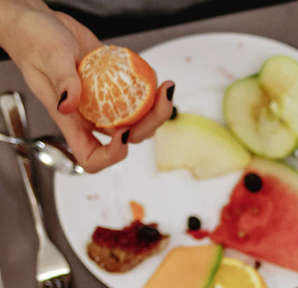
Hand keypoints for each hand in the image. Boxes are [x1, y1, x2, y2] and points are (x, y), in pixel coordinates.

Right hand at [1, 2, 172, 172]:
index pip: (92, 157)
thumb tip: (68, 105)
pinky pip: (139, 99)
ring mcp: (105, 103)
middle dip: (149, 124)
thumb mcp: (48, 57)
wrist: (42, 23)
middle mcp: (91, 116)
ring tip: (165, 87)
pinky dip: (152, 93)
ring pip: (139, 121)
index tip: (123, 133)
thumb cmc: (35, 41)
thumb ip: (61, 81)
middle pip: (128, 138)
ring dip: (157, 110)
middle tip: (161, 97)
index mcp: (71, 120)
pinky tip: (157, 79)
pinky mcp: (116, 86)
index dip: (112, 155)